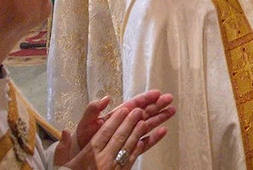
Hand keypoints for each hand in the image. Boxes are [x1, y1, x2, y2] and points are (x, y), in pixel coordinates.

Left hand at [53, 91, 173, 169]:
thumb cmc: (82, 140)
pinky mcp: (128, 148)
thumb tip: (106, 98)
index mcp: (114, 116)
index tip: (156, 93)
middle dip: (156, 105)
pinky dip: (154, 137)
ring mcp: (127, 136)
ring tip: (172, 111)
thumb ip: (93, 110)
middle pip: (143, 112)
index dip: (144, 98)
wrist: (80, 160)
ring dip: (159, 118)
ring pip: (146, 125)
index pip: (132, 104)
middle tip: (170, 99)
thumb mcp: (85, 123)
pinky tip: (164, 132)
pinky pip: (143, 142)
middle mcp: (123, 124)